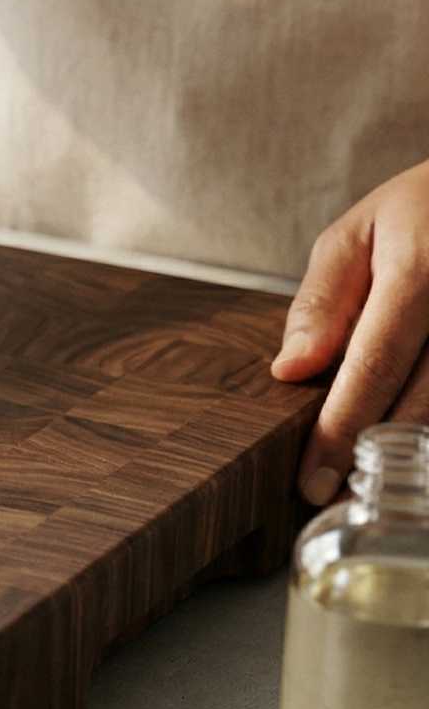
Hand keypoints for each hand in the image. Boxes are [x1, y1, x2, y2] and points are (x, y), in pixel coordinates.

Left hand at [272, 158, 428, 503]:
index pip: (374, 366)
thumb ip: (322, 301)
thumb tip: (292, 369)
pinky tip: (405, 453)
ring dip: (410, 453)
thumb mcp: (357, 233)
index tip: (312, 480)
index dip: (342, 429)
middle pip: (422, 403)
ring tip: (365, 486)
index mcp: (422, 273)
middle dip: (373, 457)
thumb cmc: (421, 212)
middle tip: (331, 497)